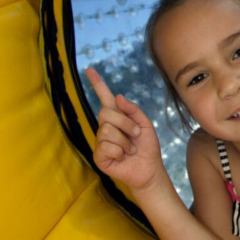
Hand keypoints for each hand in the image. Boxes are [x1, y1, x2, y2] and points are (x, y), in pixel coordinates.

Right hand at [86, 67, 164, 191]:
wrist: (150, 169)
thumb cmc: (147, 147)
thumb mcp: (145, 125)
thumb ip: (133, 110)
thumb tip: (118, 97)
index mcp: (117, 117)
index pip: (105, 98)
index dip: (98, 83)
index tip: (90, 69)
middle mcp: (105, 128)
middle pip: (106, 113)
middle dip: (125, 123)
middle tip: (136, 135)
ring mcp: (101, 142)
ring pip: (107, 131)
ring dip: (125, 141)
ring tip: (130, 149)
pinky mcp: (99, 157)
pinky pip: (106, 146)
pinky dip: (119, 152)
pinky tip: (122, 158)